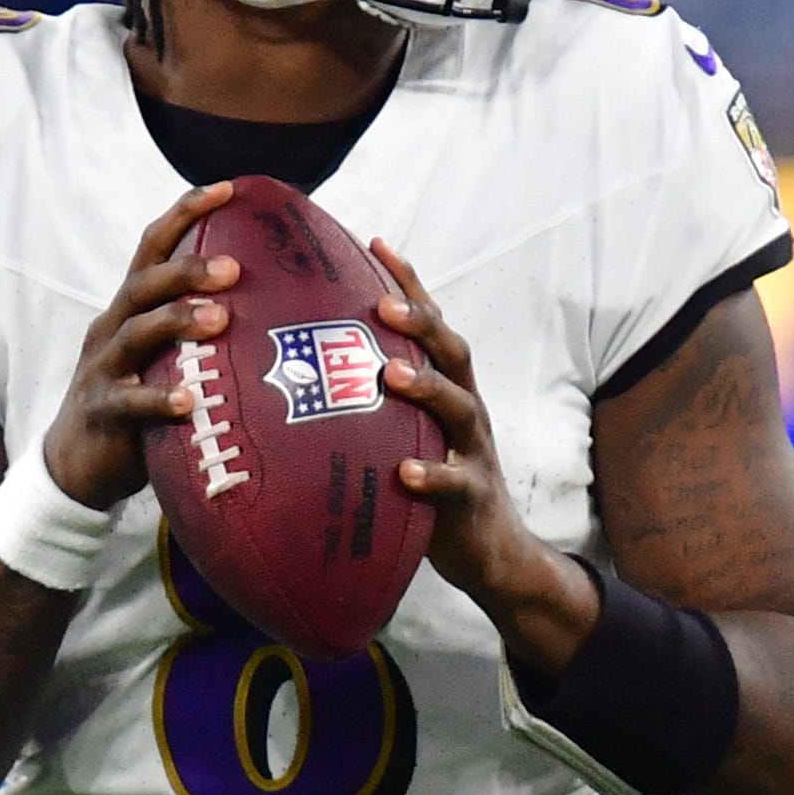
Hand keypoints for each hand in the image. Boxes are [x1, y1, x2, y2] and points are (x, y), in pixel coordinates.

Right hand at [42, 182, 236, 510]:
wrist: (78, 462)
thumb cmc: (142, 403)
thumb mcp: (170, 358)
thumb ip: (205, 332)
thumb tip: (285, 310)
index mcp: (131, 308)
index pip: (153, 247)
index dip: (185, 214)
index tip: (228, 188)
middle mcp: (112, 327)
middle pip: (143, 283)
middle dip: (186, 269)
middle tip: (235, 268)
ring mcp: (102, 368)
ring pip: (136, 333)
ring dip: (178, 321)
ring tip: (221, 319)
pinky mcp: (102, 411)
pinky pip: (129, 402)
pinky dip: (158, 400)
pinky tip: (188, 402)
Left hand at [369, 240, 600, 671]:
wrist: (491, 552)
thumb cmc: (432, 487)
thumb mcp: (405, 434)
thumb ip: (373, 402)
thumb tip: (302, 369)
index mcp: (448, 388)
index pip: (431, 324)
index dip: (409, 282)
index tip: (375, 241)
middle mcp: (466, 410)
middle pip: (452, 352)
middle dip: (420, 323)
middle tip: (381, 304)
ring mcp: (473, 451)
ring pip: (460, 407)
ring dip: (427, 386)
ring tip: (392, 375)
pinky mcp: (472, 498)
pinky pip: (455, 482)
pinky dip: (432, 475)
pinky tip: (405, 473)